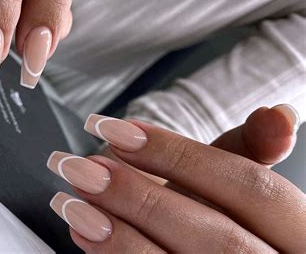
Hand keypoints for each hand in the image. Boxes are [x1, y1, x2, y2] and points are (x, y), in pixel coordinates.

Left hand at [47, 104, 304, 251]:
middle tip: (82, 168)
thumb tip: (279, 114)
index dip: (182, 156)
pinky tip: (84, 234)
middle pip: (217, 237)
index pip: (253, 188)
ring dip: (119, 233)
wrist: (216, 253)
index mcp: (297, 231)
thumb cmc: (226, 216)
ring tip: (70, 200)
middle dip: (141, 197)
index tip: (116, 131)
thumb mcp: (240, 184)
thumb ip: (250, 151)